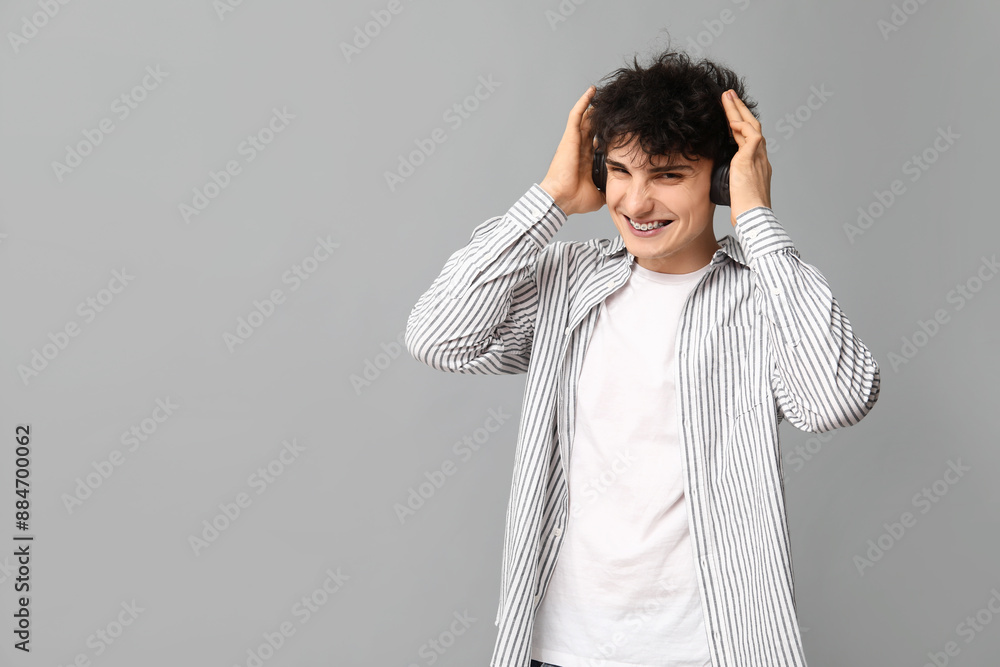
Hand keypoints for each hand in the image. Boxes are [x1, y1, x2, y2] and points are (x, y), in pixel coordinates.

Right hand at [539, 85, 605, 216]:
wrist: (562, 199)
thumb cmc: (574, 199)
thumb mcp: (598, 195)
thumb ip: (607, 190)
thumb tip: (618, 194)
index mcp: (585, 161)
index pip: (596, 142)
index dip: (605, 134)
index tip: (618, 127)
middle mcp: (579, 149)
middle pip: (591, 127)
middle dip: (600, 117)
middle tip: (613, 106)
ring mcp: (574, 142)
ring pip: (585, 118)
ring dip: (593, 106)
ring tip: (603, 94)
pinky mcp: (570, 137)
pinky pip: (576, 115)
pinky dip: (583, 103)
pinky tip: (592, 92)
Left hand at [721, 89, 771, 226]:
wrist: (753, 217)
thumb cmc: (744, 210)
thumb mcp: (734, 189)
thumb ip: (729, 178)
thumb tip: (718, 176)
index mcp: (757, 165)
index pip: (750, 138)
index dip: (741, 125)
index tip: (731, 115)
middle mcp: (761, 158)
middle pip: (752, 126)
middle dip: (740, 110)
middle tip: (729, 95)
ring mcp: (758, 157)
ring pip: (751, 125)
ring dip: (738, 110)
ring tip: (727, 97)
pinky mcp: (751, 159)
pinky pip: (750, 135)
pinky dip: (741, 125)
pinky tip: (730, 119)